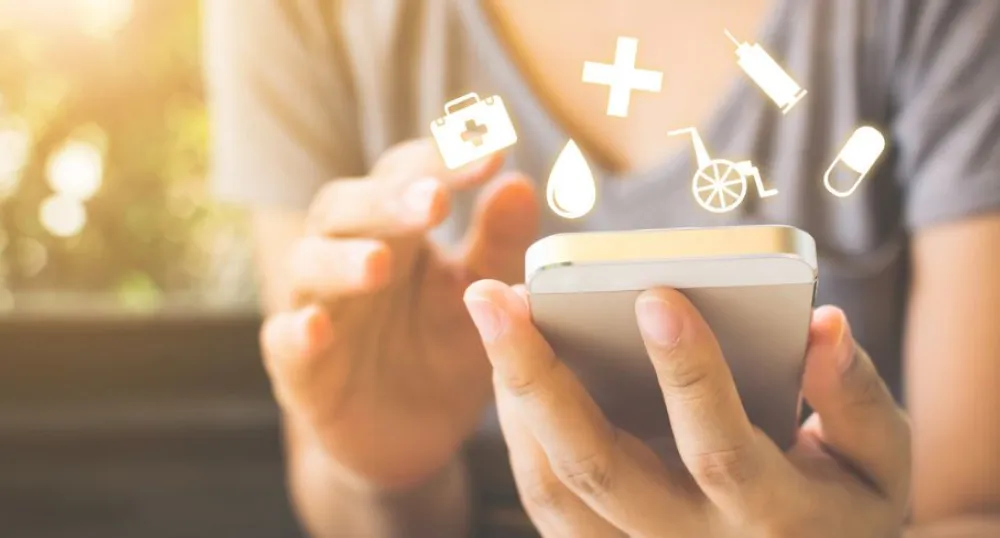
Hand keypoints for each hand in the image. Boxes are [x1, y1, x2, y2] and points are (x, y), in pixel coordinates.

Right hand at [260, 141, 539, 489]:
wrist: (416, 434)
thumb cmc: (445, 346)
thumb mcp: (484, 294)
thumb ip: (499, 242)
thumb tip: (518, 182)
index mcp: (395, 228)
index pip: (408, 176)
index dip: (444, 160)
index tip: (492, 151)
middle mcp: (347, 254)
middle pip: (348, 207)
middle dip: (388, 201)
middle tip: (434, 201)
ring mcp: (318, 307)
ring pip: (308, 264)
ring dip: (341, 260)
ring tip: (380, 264)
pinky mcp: (300, 368)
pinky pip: (283, 342)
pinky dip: (295, 332)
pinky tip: (317, 328)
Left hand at [463, 281, 911, 537]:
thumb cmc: (842, 505)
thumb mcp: (878, 462)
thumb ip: (856, 398)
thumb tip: (821, 327)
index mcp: (771, 517)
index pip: (720, 450)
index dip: (692, 375)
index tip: (657, 295)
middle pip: (598, 469)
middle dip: (539, 377)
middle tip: (494, 295)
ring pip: (555, 488)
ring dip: (513, 399)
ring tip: (493, 316)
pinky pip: (546, 499)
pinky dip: (518, 432)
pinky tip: (508, 365)